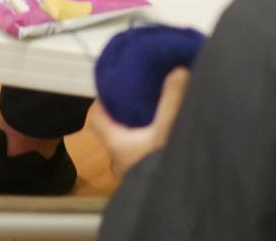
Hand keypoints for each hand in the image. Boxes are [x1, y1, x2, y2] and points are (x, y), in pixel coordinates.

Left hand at [86, 67, 189, 181]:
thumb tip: (177, 69)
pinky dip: (156, 139)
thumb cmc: (160, 166)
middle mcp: (121, 157)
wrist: (174, 205)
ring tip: (163, 107)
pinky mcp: (149, 176)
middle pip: (118, 126)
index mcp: (116, 143)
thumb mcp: (167, 129)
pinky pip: (148, 151)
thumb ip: (172, 99)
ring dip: (146, 124)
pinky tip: (174, 132)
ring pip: (135, 140)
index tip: (118, 81)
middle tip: (147, 89)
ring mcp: (135, 169)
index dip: (103, 97)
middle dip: (131, 107)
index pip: (97, 116)